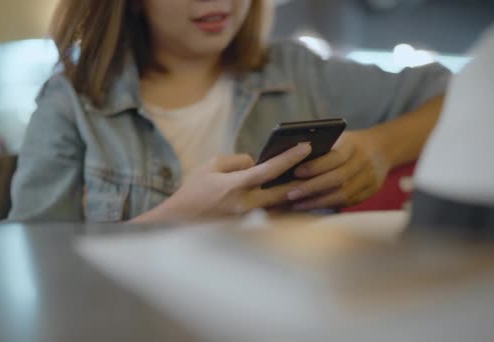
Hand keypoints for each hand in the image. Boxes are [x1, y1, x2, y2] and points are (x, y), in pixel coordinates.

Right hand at [132, 143, 311, 222]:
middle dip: (301, 178)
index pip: (269, 170)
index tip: (305, 146)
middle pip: (283, 193)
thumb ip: (238, 161)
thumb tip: (258, 163)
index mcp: (234, 186)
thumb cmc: (194, 190)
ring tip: (308, 179)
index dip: (289, 157)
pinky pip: (272, 217)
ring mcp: (247, 221)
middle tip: (315, 165)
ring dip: (294, 194)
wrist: (178, 221)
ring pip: (281, 208)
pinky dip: (282, 206)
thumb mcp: (211, 165)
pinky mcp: (247, 230)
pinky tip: (292, 196)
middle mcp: (244, 206)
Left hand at [286, 130, 390, 209]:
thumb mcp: (338, 138)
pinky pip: (348, 202)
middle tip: (291, 194)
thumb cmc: (349, 144)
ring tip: (296, 204)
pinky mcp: (370, 192)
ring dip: (317, 202)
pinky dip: (328, 205)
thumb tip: (289, 158)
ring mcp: (370, 178)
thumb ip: (320, 148)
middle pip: (338, 178)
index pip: (334, 157)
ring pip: (343, 195)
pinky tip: (311, 206)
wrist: (382, 148)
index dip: (315, 166)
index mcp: (353, 145)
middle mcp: (364, 162)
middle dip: (312, 188)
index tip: (295, 172)